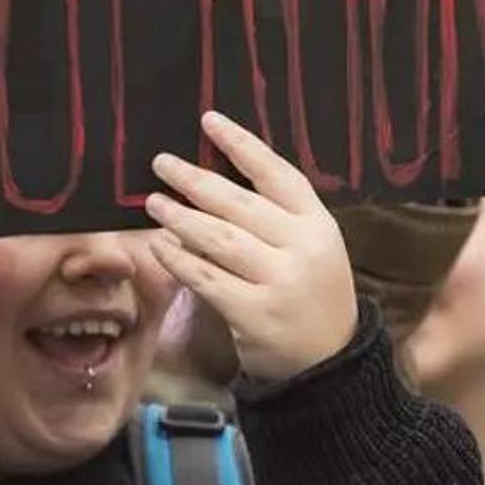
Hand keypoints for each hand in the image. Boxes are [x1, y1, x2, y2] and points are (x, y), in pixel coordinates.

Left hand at [146, 111, 356, 382]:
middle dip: (195, 179)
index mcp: (319, 223)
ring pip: (219, 238)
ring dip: (180, 217)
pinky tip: (160, 245)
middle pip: (239, 203)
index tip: (208, 120)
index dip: (241, 144)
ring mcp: (280, 283)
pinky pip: (207, 278)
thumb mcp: (309, 247)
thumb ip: (273, 215)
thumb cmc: (310, 292)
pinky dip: (179, 259)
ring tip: (153, 202)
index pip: (277, 173)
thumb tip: (208, 177)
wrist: (331, 363)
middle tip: (161, 163)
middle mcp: (303, 248)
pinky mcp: (255, 315)